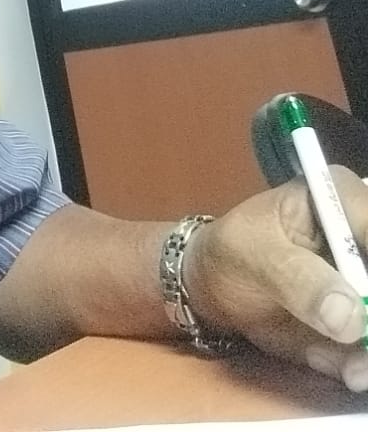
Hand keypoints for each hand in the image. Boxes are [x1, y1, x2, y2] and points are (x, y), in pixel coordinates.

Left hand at [183, 168, 367, 389]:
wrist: (214, 286)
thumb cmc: (233, 250)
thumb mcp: (252, 253)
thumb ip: (297, 278)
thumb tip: (350, 316)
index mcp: (339, 198)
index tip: (361, 305)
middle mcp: (363, 238)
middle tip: (356, 348)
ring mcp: (364, 282)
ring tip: (348, 368)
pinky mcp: (359, 321)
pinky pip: (367, 350)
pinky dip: (356, 366)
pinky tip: (328, 362)